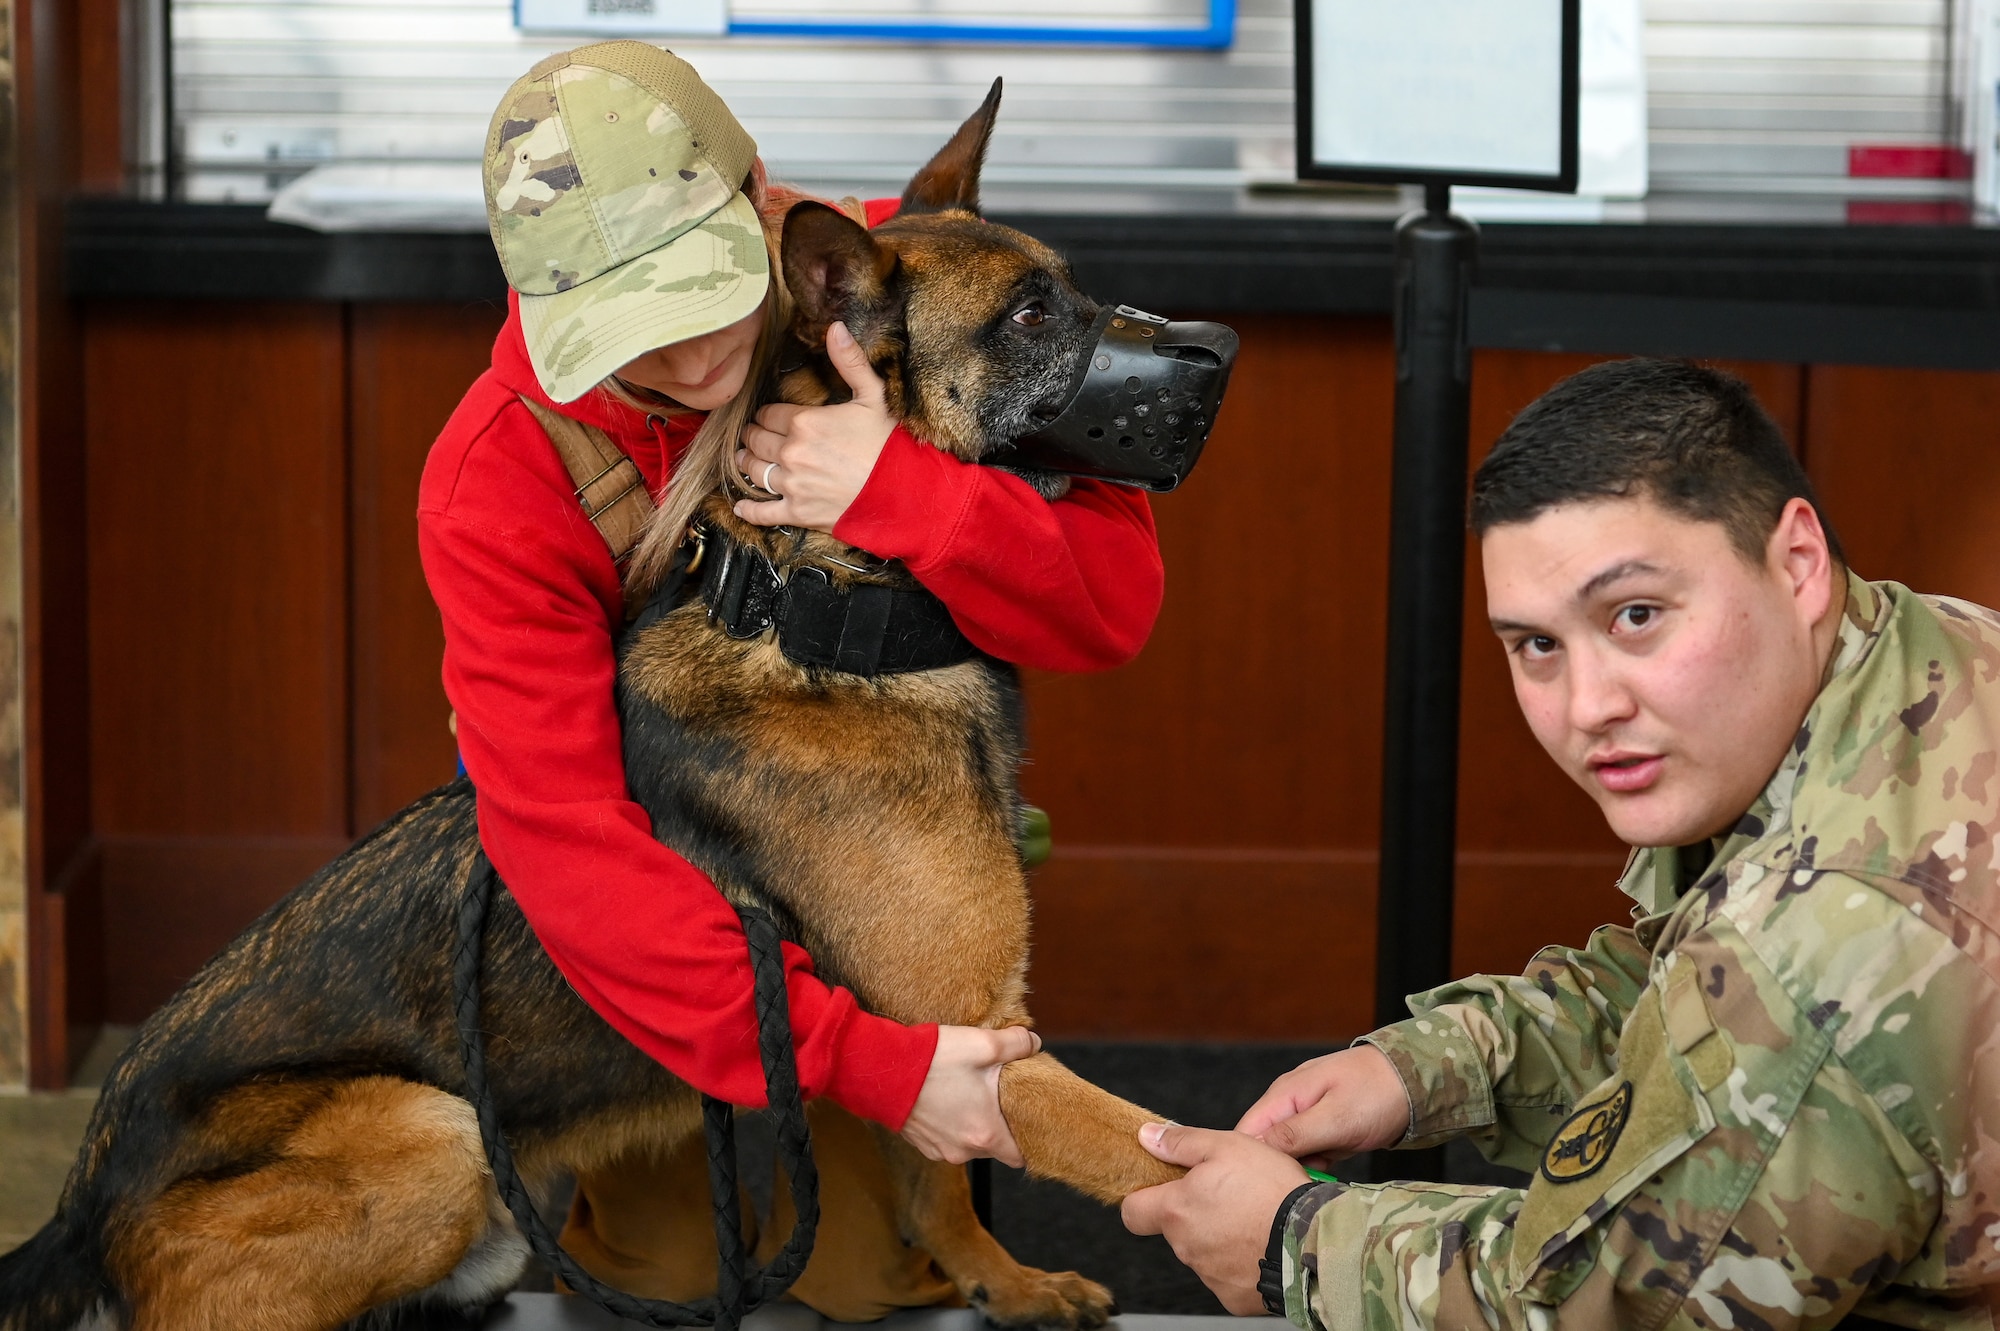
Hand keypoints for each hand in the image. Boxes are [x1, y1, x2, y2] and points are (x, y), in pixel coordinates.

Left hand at [735, 322, 893, 531]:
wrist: (903, 492)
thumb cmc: (889, 444)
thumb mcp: (873, 396)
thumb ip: (850, 362)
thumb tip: (835, 328)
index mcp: (805, 422)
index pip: (768, 414)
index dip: (767, 415)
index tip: (769, 417)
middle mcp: (792, 453)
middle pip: (757, 441)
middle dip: (753, 436)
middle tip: (753, 436)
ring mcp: (792, 484)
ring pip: (753, 471)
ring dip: (746, 464)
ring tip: (745, 460)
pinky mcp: (797, 512)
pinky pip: (762, 512)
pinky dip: (749, 509)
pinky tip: (741, 506)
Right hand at [900, 1024, 1041, 1166]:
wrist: (880, 1070)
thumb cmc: (932, 1060)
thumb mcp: (983, 1044)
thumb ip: (1017, 1044)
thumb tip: (1034, 1044)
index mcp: (986, 1133)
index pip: (1020, 1156)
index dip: (1028, 1139)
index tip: (1029, 1120)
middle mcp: (963, 1150)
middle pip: (994, 1146)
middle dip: (999, 1124)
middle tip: (999, 1095)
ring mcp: (940, 1149)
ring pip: (969, 1142)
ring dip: (973, 1122)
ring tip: (970, 1093)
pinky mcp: (921, 1143)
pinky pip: (947, 1139)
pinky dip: (951, 1124)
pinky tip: (946, 1098)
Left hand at [1121, 1124, 1308, 1314]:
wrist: (1311, 1237)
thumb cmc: (1271, 1190)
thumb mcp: (1226, 1146)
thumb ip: (1181, 1141)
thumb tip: (1147, 1137)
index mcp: (1177, 1210)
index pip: (1132, 1212)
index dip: (1142, 1199)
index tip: (1159, 1190)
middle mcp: (1186, 1247)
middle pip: (1176, 1229)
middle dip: (1195, 1213)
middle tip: (1228, 1195)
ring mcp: (1209, 1275)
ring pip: (1203, 1251)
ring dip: (1219, 1235)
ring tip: (1252, 1217)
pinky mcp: (1233, 1296)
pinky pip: (1228, 1275)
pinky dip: (1240, 1261)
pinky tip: (1261, 1242)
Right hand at [1234, 1045, 1408, 1169]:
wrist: (1417, 1081)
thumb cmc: (1378, 1093)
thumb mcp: (1336, 1118)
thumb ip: (1294, 1134)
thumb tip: (1255, 1152)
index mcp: (1284, 1095)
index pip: (1246, 1132)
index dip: (1247, 1161)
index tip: (1263, 1186)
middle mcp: (1289, 1103)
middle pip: (1264, 1145)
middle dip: (1276, 1168)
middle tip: (1298, 1183)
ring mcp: (1306, 1115)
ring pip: (1286, 1152)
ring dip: (1299, 1168)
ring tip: (1320, 1175)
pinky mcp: (1323, 1128)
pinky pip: (1307, 1152)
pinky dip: (1316, 1165)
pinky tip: (1331, 1170)